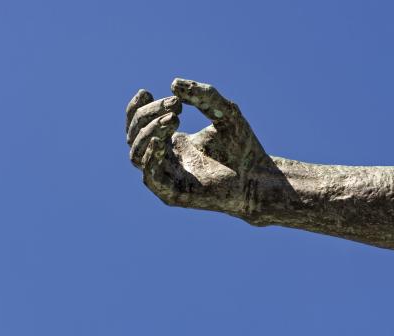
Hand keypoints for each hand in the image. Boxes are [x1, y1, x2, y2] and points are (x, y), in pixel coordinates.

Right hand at [126, 78, 269, 212]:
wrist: (258, 178)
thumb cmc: (243, 147)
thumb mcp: (224, 111)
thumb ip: (202, 96)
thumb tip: (174, 83)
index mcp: (172, 143)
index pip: (138, 126)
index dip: (135, 109)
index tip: (146, 91)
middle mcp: (164, 160)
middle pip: (135, 136)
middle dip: (149, 115)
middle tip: (175, 105)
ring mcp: (166, 178)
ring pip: (136, 155)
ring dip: (149, 133)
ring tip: (174, 119)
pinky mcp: (172, 195)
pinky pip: (150, 177)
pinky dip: (150, 157)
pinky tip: (161, 141)